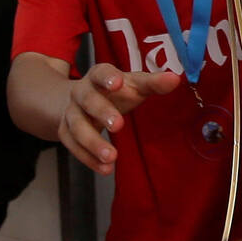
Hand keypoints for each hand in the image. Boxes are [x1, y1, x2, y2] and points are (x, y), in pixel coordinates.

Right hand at [60, 64, 180, 174]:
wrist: (81, 102)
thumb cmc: (115, 93)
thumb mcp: (134, 85)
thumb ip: (153, 83)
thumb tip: (175, 79)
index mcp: (98, 76)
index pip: (100, 72)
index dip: (107, 77)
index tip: (117, 83)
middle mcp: (81, 92)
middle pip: (87, 100)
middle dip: (101, 112)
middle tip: (118, 125)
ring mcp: (71, 113)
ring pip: (76, 126)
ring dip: (92, 142)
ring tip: (111, 157)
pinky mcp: (66, 132)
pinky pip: (73, 146)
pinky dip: (88, 158)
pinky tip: (105, 168)